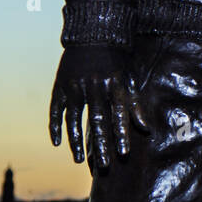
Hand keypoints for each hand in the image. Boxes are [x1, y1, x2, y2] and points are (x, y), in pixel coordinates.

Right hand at [49, 45, 149, 171]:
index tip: (123, 154)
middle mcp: (94, 85)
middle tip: (104, 166)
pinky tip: (56, 143)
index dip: (121, 134)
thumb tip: (146, 129)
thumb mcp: (129, 80)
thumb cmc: (117, 62)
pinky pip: (55, 109)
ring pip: (74, 119)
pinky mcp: (60, 85)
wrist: (94, 35)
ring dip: (76, 141)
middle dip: (101, 144)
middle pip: (97, 120)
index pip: (119, 115)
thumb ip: (135, 105)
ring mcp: (75, 85)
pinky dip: (55, 126)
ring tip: (80, 160)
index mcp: (115, 84)